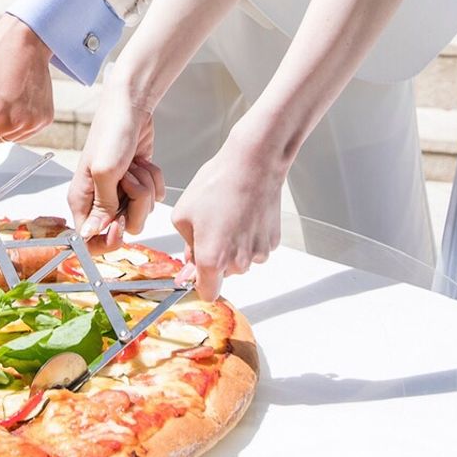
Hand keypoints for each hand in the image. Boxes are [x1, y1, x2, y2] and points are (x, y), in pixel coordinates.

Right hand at [69, 85, 163, 245]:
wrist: (132, 107)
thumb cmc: (112, 132)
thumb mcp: (105, 171)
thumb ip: (101, 207)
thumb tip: (89, 235)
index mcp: (83, 200)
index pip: (90, 239)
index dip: (108, 239)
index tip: (120, 223)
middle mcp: (101, 200)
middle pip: (124, 227)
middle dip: (134, 204)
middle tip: (128, 180)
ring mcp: (121, 192)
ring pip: (142, 212)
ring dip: (145, 187)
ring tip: (134, 165)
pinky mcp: (139, 183)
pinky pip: (154, 198)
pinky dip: (154, 179)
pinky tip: (143, 162)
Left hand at [171, 139, 282, 300]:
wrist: (253, 164)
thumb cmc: (217, 184)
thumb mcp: (183, 213)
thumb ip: (186, 243)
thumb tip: (192, 257)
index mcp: (212, 259)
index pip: (207, 292)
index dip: (199, 280)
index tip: (196, 268)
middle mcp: (238, 262)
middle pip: (224, 274)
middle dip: (215, 258)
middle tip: (210, 228)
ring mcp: (258, 253)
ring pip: (241, 261)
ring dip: (233, 247)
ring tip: (228, 215)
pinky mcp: (273, 241)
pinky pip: (256, 247)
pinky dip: (249, 236)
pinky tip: (244, 213)